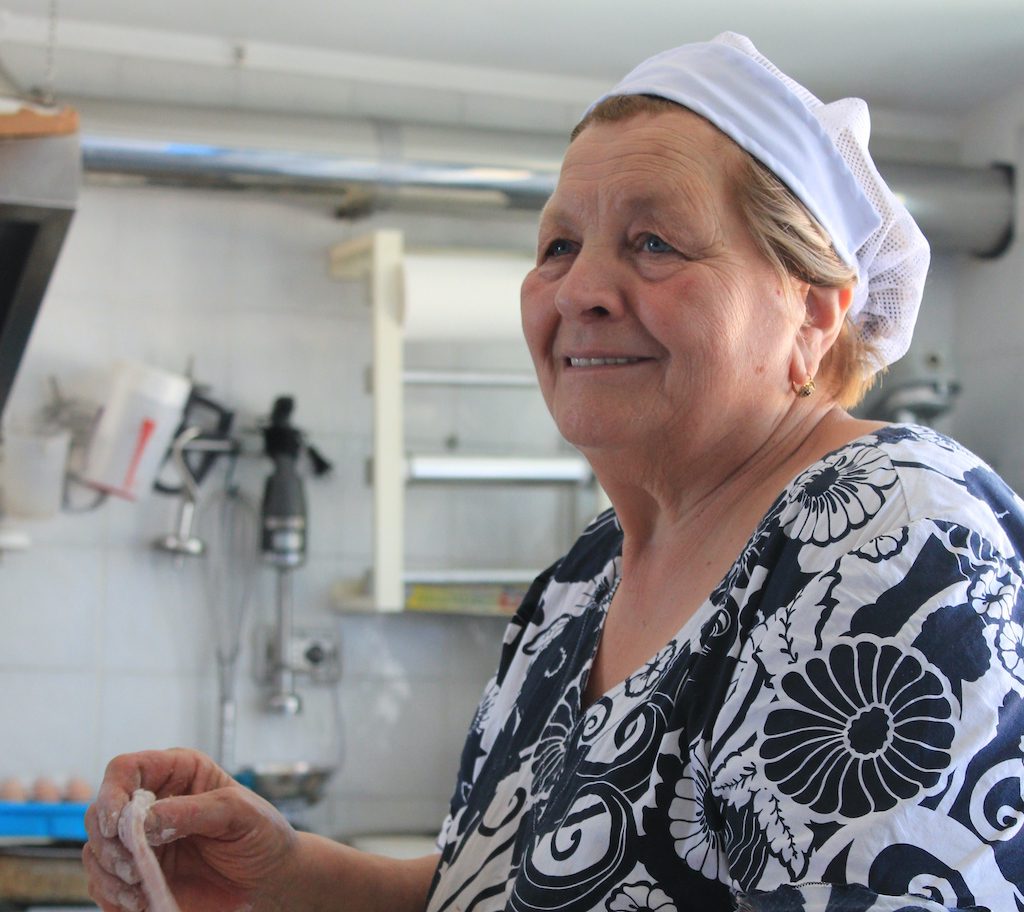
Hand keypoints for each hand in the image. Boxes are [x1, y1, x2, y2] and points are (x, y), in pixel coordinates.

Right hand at [83, 748, 298, 911]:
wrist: (269, 879)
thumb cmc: (260, 833)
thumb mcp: (238, 812)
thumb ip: (193, 811)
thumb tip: (144, 820)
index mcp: (176, 773)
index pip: (125, 769)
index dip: (112, 792)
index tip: (118, 825)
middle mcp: (151, 804)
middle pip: (99, 812)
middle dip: (109, 843)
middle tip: (134, 867)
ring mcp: (141, 842)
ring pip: (96, 852)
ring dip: (110, 874)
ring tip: (141, 888)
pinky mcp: (138, 877)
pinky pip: (103, 886)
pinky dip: (113, 896)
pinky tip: (141, 901)